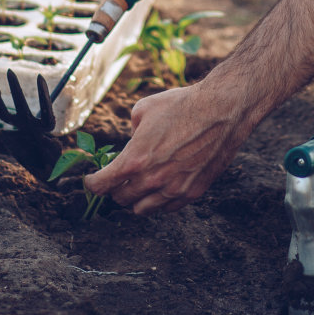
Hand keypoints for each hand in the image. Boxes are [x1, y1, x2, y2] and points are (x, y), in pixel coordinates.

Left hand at [83, 81, 251, 214]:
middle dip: (115, 189)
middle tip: (118, 178)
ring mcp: (173, 189)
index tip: (92, 180)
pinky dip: (160, 201)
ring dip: (136, 199)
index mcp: (134, 159)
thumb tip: (132, 139)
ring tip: (139, 186)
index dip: (92, 183)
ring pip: (142, 210)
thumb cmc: (182, 104)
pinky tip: (161, 187)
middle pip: (120, 199)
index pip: (101, 185)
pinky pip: (168, 208)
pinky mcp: (192, 192)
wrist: (222, 110)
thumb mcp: (144, 109)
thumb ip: (132, 130)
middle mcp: (152, 179)